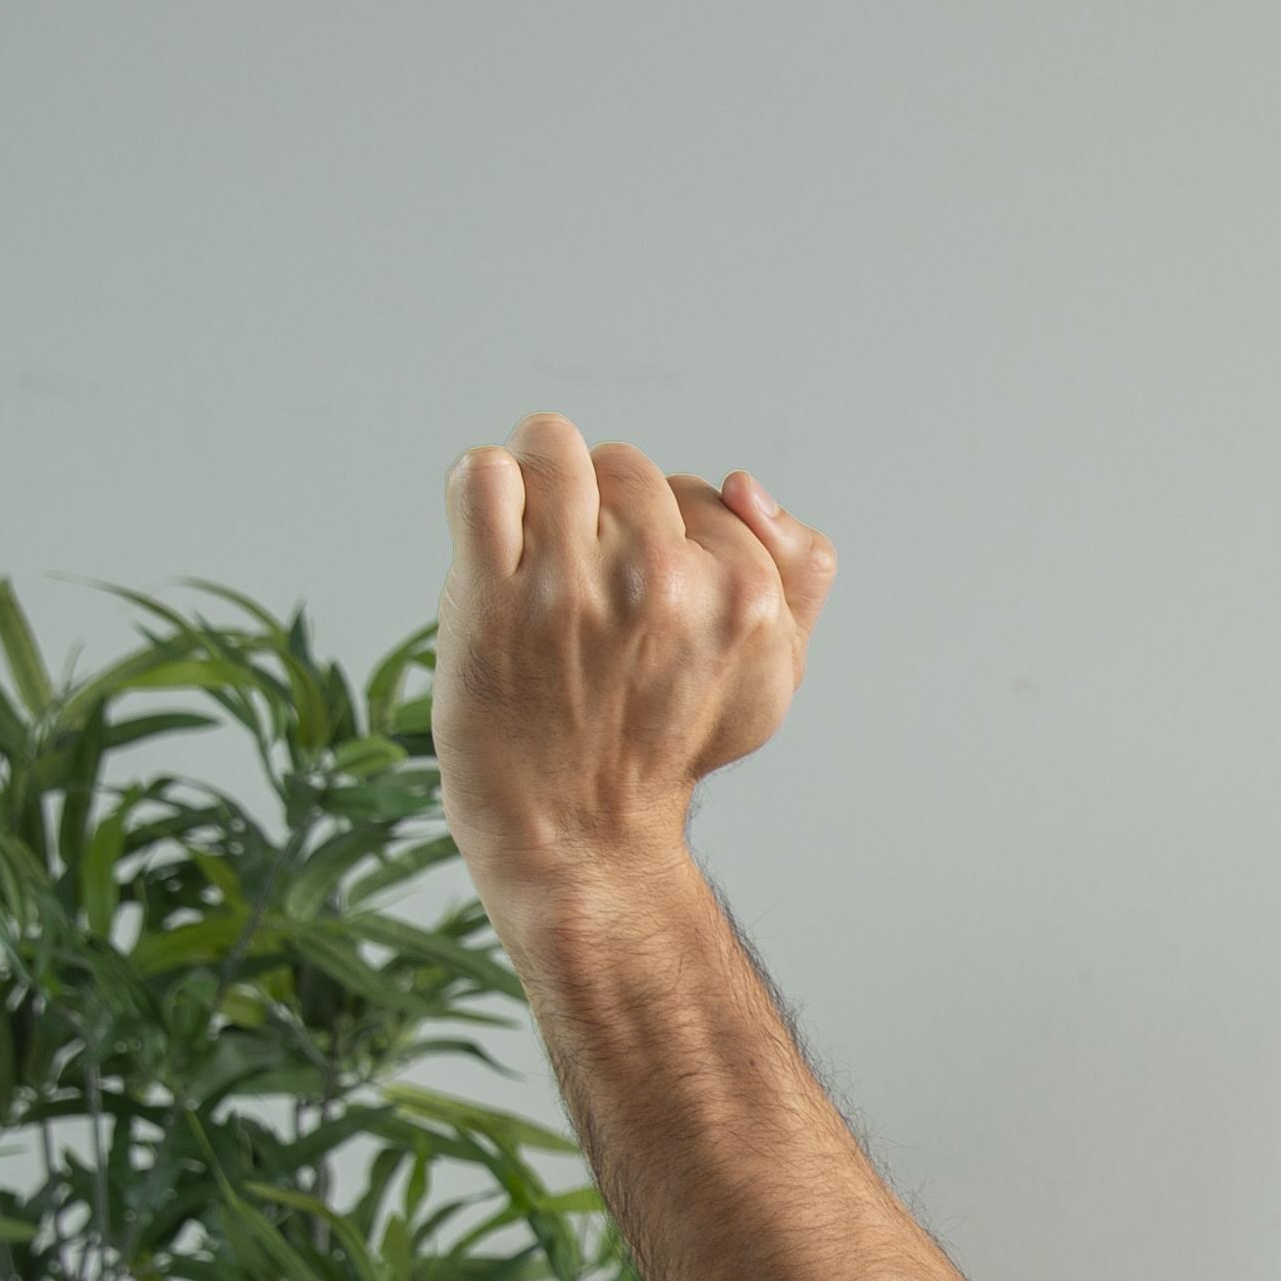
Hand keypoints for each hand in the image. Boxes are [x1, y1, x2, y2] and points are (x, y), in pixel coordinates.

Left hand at [432, 413, 835, 924]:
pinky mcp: (490, 588)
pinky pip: (484, 475)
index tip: (645, 596)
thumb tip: (743, 485)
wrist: (579, 833)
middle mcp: (661, 580)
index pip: (696, 491)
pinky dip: (483, 490)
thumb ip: (798, 573)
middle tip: (587, 587)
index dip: (667, 538)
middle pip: (623, 465)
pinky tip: (491, 537)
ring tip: (535, 553)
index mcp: (742, 595)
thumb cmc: (668, 749)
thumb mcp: (775, 676)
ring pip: (552, 447)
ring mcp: (570, 580)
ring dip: (540, 489)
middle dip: (603, 511)